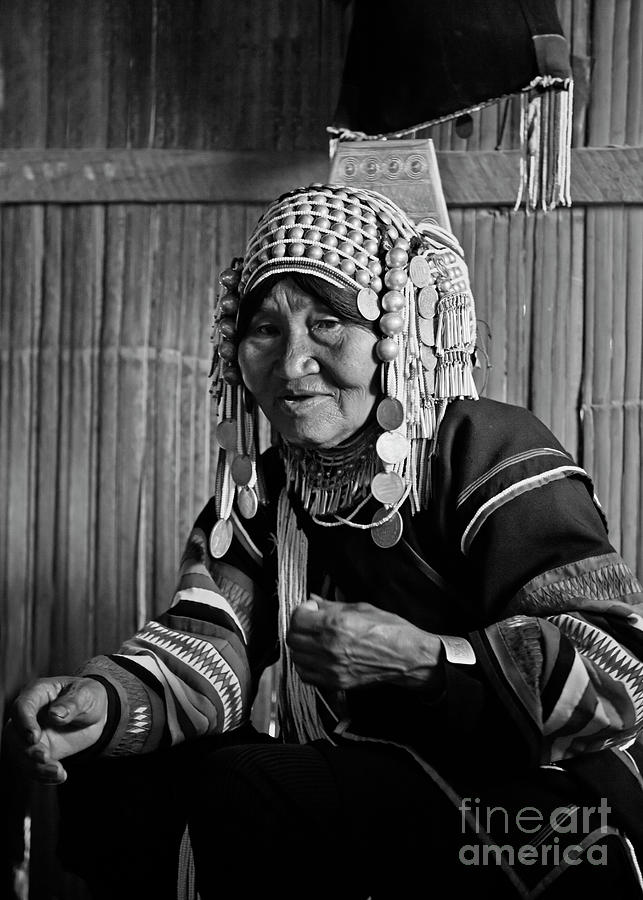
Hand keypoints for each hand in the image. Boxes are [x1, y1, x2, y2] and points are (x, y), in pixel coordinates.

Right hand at [4, 676, 107, 784]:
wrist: (93, 715)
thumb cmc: (88, 697)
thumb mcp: (87, 694)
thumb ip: (72, 703)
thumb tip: (54, 715)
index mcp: (38, 693)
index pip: (22, 707)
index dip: (24, 722)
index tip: (34, 737)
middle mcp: (28, 715)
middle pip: (13, 734)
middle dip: (25, 750)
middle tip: (44, 757)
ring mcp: (29, 735)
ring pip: (20, 755)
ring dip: (35, 767)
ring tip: (58, 772)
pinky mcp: (36, 752)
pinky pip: (32, 767)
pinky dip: (43, 775)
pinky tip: (60, 776)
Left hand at [286, 597, 442, 691]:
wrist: (406, 657)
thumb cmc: (390, 630)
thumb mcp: (360, 608)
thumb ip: (331, 605)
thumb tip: (313, 599)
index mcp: (336, 625)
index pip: (298, 618)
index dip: (302, 611)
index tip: (311, 609)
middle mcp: (330, 647)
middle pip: (293, 638)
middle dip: (298, 628)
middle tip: (310, 623)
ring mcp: (331, 667)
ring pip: (296, 657)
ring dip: (301, 646)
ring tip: (314, 639)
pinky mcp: (336, 682)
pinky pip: (306, 675)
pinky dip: (306, 665)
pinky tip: (316, 656)